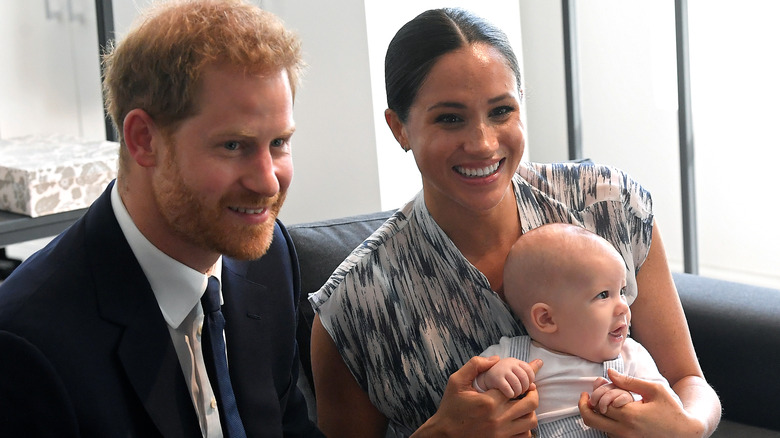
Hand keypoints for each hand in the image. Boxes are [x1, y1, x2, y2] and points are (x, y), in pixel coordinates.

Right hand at [414, 356, 542, 437]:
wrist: (445, 434)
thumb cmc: (451, 407)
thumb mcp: (456, 382)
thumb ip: (475, 365)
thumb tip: (495, 359)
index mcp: (489, 401)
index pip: (517, 385)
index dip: (525, 378)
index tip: (530, 372)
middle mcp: (498, 418)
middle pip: (530, 404)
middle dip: (532, 393)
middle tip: (528, 389)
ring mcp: (502, 433)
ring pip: (531, 421)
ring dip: (530, 411)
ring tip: (524, 404)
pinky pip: (525, 436)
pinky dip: (526, 427)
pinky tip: (518, 420)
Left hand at [578, 369, 704, 437]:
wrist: (685, 433)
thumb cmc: (671, 409)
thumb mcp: (654, 390)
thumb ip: (629, 381)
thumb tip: (609, 373)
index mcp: (630, 415)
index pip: (599, 403)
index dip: (596, 392)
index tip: (598, 384)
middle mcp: (624, 431)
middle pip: (590, 419)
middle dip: (584, 406)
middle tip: (586, 397)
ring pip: (599, 427)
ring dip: (597, 414)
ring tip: (607, 402)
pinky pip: (609, 434)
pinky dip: (606, 423)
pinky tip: (615, 413)